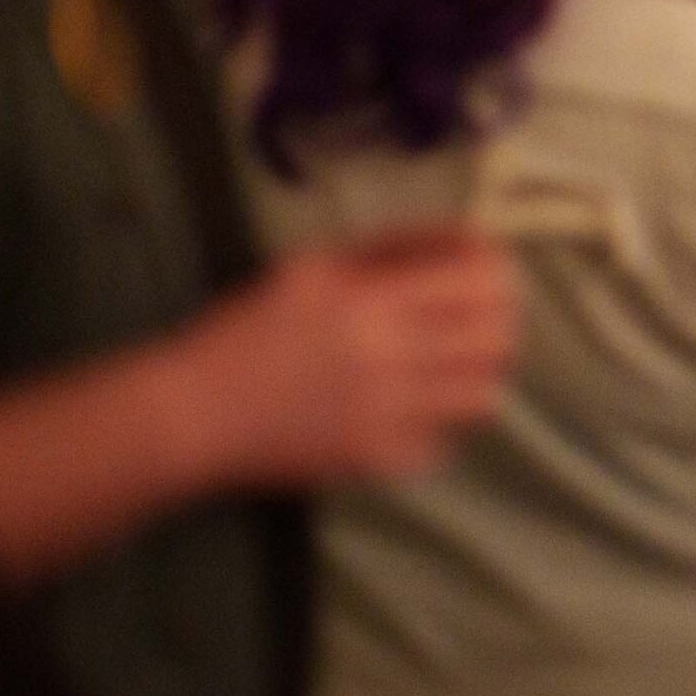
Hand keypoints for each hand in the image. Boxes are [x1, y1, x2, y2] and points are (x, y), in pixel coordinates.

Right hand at [186, 229, 520, 487]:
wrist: (195, 412)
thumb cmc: (249, 329)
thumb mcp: (313, 267)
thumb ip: (391, 248)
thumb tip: (464, 236)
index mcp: (371, 300)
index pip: (479, 278)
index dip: (497, 267)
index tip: (488, 265)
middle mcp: (388, 356)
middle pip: (496, 336)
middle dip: (500, 319)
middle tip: (480, 315)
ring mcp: (388, 414)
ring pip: (484, 394)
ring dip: (477, 373)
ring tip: (452, 363)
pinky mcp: (378, 459)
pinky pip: (444, 440)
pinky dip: (438, 422)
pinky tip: (411, 408)